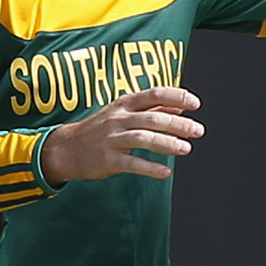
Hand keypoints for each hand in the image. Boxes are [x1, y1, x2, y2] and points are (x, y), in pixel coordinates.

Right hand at [39, 87, 203, 186]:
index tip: (195, 104)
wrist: (66, 148)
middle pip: (153, 117)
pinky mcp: (107, 159)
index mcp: (124, 103)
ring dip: (167, 144)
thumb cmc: (99, 129)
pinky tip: (166, 172)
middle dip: (178, 124)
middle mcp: (118, 118)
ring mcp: (112, 139)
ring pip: (143, 138)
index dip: (176, 97)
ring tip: (186, 149)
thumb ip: (151, 110)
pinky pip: (132, 164)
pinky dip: (150, 168)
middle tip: (198, 130)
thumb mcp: (123, 113)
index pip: (154, 94)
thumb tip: (180, 108)